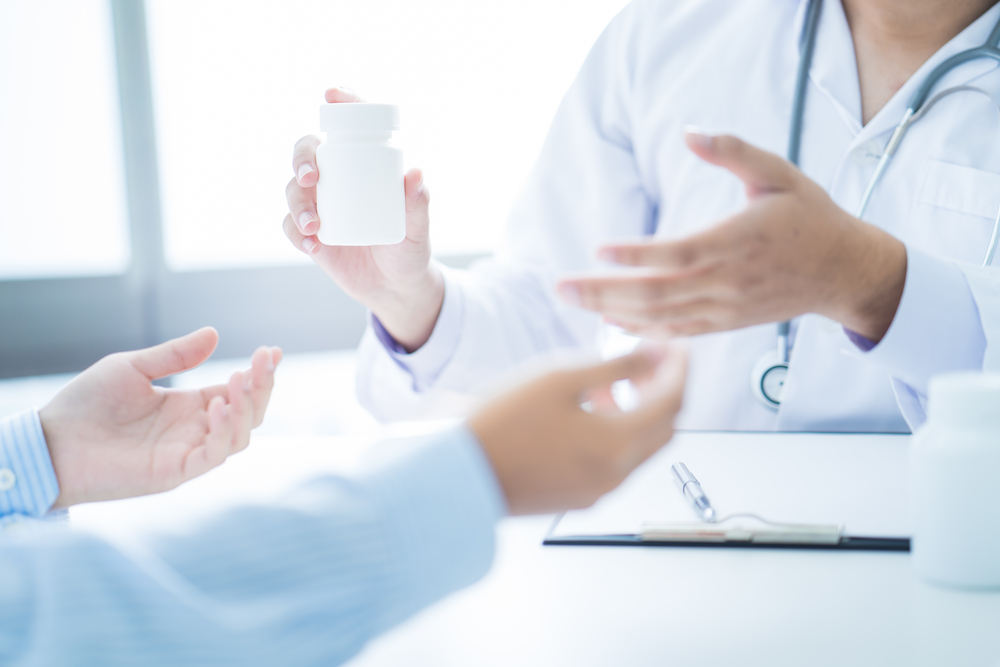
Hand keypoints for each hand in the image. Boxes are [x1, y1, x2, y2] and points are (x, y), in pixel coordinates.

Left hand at [39, 328, 281, 507]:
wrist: (50, 440)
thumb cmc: (85, 404)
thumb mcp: (132, 367)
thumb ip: (175, 355)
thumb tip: (214, 334)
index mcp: (188, 407)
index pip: (237, 391)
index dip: (259, 373)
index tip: (273, 350)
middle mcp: (194, 431)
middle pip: (248, 413)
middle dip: (262, 387)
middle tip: (263, 360)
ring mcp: (187, 453)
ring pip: (240, 435)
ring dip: (246, 407)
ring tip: (240, 379)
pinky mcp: (175, 472)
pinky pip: (213, 455)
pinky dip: (223, 432)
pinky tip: (216, 405)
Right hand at [283, 87, 443, 351]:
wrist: (396, 289)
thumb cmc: (410, 250)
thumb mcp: (417, 229)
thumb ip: (418, 204)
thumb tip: (416, 174)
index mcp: (364, 168)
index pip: (348, 127)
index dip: (340, 104)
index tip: (332, 96)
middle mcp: (337, 180)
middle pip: (307, 152)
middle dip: (302, 158)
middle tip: (312, 177)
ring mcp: (320, 206)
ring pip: (293, 190)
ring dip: (297, 203)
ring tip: (315, 225)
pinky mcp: (310, 235)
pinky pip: (291, 227)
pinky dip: (297, 233)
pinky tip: (312, 244)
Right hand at [468, 345, 686, 514]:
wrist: (454, 472)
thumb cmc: (500, 422)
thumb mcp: (560, 377)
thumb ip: (616, 366)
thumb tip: (653, 356)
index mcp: (616, 443)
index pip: (673, 400)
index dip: (678, 368)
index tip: (673, 346)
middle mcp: (615, 473)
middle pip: (664, 429)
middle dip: (663, 391)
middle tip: (648, 362)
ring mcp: (597, 491)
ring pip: (640, 448)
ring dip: (637, 413)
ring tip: (605, 384)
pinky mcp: (577, 498)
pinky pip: (614, 464)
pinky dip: (615, 435)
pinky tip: (585, 414)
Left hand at [557, 131, 906, 342]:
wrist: (845, 271)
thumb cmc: (810, 217)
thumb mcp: (779, 173)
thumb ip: (734, 153)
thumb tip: (690, 132)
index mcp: (737, 242)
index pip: (675, 254)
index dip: (635, 255)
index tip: (598, 250)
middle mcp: (726, 281)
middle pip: (655, 293)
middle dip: (603, 291)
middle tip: (561, 286)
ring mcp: (725, 308)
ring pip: (660, 316)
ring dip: (612, 311)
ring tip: (574, 302)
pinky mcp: (726, 323)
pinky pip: (678, 332)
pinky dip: (643, 330)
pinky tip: (612, 322)